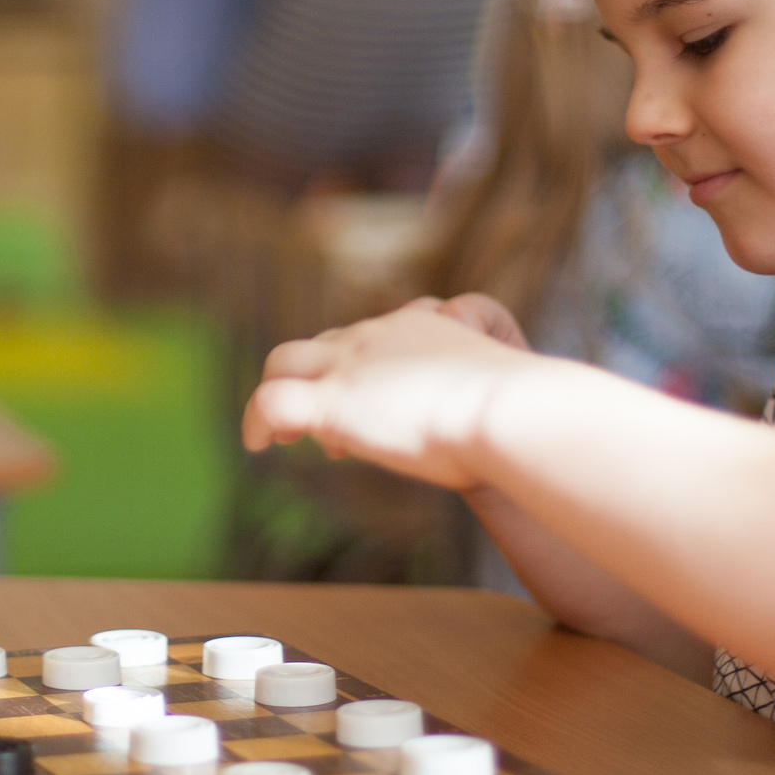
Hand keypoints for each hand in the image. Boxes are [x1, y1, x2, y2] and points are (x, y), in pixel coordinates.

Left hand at [242, 298, 536, 488]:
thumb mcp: (494, 399)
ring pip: (284, 361)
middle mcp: (377, 337)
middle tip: (313, 423)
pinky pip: (271, 401)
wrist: (508, 411)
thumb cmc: (517, 417)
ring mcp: (351, 365)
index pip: (368, 337)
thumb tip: (480, 436)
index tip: (365, 412)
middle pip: (323, 342)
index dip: (357, 371)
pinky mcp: (332, 401)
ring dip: (277, 393)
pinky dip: (257, 421)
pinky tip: (259, 445)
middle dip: (312, 376)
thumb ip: (473, 402)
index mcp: (417, 329)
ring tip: (276, 435)